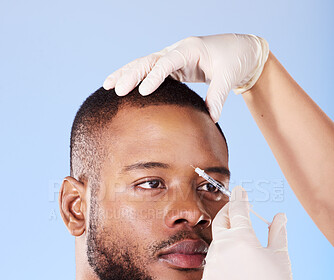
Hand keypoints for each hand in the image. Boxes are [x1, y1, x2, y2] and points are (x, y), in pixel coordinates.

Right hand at [103, 34, 268, 121]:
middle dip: (131, 73)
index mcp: (191, 49)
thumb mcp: (229, 76)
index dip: (154, 77)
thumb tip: (211, 118)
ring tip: (107, 85)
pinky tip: (123, 86)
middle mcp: (178, 51)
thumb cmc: (235, 59)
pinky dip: (137, 78)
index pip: (167, 62)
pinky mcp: (174, 67)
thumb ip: (219, 96)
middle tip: (115, 89)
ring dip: (126, 73)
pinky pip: (151, 71)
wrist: (241, 51)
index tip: (142, 91)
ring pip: (145, 63)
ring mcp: (174, 58)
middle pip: (149, 60)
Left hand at [201, 186, 317, 279]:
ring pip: (215, 243)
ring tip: (240, 248)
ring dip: (225, 239)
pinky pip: (211, 264)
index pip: (237, 210)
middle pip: (220, 221)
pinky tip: (234, 270)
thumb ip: (277, 230)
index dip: (240, 198)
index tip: (240, 189)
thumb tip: (279, 215)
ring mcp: (211, 266)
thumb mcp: (280, 254)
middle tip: (236, 209)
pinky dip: (221, 260)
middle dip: (228, 212)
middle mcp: (222, 250)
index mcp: (242, 239)